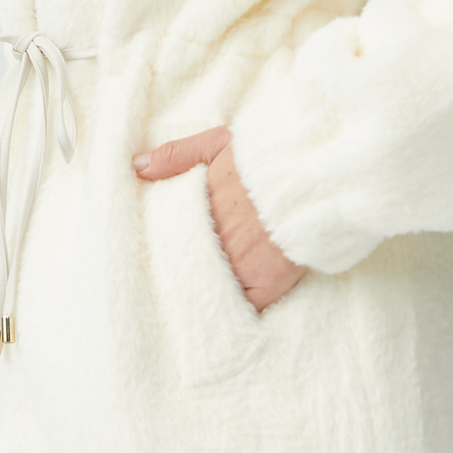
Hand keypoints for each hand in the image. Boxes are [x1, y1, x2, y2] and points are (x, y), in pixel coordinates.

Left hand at [133, 125, 308, 312]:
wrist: (314, 170)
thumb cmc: (268, 154)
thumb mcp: (219, 142)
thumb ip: (177, 155)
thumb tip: (138, 166)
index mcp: (201, 209)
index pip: (171, 239)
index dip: (168, 247)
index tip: (161, 251)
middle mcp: (216, 241)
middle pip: (189, 265)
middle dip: (184, 269)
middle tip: (177, 277)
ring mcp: (241, 264)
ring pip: (211, 288)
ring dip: (206, 289)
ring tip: (196, 297)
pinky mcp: (267, 283)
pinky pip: (242, 307)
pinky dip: (234, 308)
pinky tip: (226, 309)